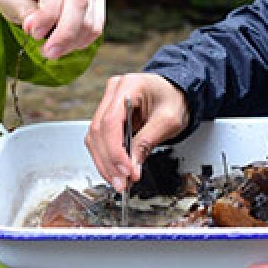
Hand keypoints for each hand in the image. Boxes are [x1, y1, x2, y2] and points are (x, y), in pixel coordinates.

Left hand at [0, 0, 104, 58]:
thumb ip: (22, 10)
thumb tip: (36, 27)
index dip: (45, 17)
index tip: (32, 33)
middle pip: (79, 1)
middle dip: (65, 34)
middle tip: (48, 53)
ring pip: (90, 17)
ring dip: (71, 42)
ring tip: (52, 50)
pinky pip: (97, 25)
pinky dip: (82, 40)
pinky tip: (65, 44)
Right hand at [85, 72, 189, 191]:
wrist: (174, 93)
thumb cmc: (173, 100)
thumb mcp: (168, 121)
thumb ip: (147, 142)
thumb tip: (132, 168)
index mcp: (128, 85)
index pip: (110, 121)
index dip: (115, 150)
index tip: (126, 170)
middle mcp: (113, 92)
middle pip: (98, 131)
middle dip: (109, 161)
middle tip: (121, 182)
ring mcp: (107, 104)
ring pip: (94, 138)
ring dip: (105, 163)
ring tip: (119, 181)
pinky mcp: (107, 117)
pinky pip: (99, 140)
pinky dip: (106, 158)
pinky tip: (116, 172)